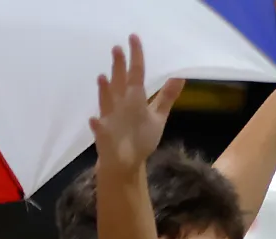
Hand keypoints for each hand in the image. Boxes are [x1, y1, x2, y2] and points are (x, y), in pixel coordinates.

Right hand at [90, 35, 183, 173]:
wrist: (125, 164)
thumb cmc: (141, 138)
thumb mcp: (157, 116)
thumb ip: (166, 97)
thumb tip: (181, 76)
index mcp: (134, 98)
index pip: (136, 74)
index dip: (136, 57)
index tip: (134, 38)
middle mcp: (121, 105)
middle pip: (120, 83)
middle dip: (118, 68)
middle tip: (117, 48)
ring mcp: (110, 119)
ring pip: (106, 101)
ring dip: (104, 91)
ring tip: (103, 77)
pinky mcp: (103, 136)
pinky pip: (98, 128)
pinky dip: (96, 124)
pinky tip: (94, 120)